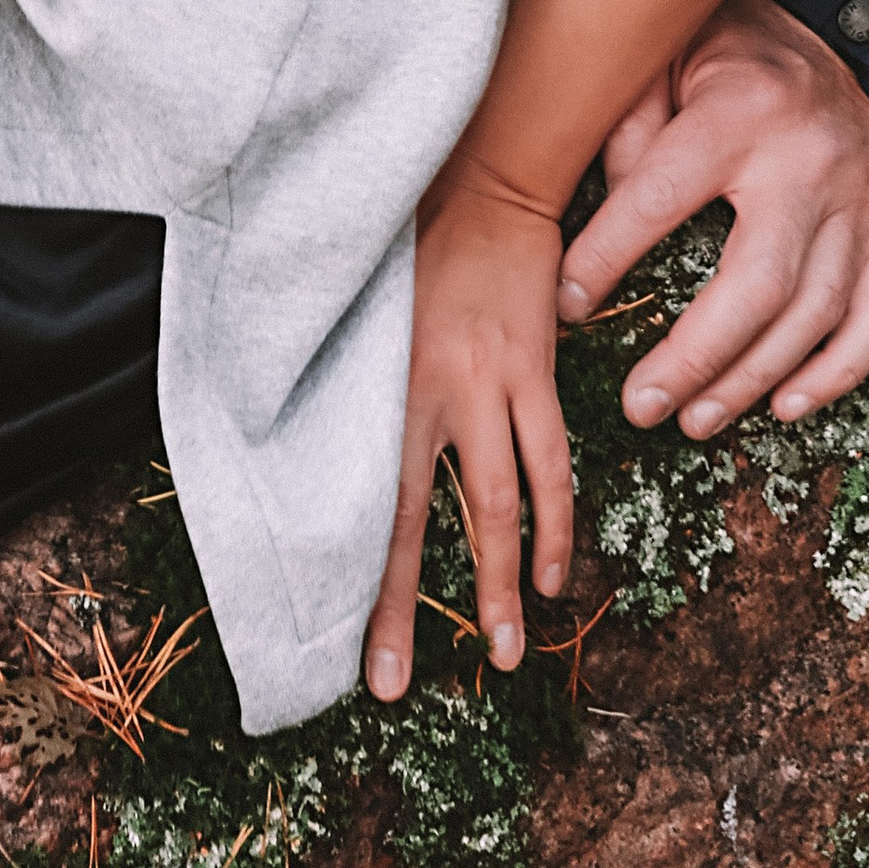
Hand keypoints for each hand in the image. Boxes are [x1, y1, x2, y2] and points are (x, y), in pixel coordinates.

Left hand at [364, 163, 573, 705]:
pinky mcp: (533, 371)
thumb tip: (310, 443)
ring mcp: (486, 386)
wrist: (482, 180)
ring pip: (494, 507)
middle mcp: (425, 395)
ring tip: (508, 653)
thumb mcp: (362, 311)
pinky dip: (555, 521)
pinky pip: (549, 461)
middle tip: (392, 687)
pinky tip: (558, 572)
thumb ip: (348, 378)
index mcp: (374, 385)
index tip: (334, 640)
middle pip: (411, 522)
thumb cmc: (408, 240)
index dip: (349, 575)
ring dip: (503, 584)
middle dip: (402, 609)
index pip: (355, 500)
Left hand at [556, 0, 868, 437]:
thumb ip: (623, 132)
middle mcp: (810, 157)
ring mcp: (861, 195)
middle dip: (697, 356)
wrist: (823, 23)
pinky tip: (787, 405)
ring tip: (695, 418)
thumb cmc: (719, 49)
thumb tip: (598, 237)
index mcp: (739, 109)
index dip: (608, 254)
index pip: (661, 194)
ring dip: (754, 378)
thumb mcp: (658, 58)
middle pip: (759, 281)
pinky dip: (840, 370)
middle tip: (644, 405)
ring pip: (818, 310)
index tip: (566, 302)